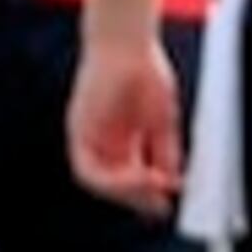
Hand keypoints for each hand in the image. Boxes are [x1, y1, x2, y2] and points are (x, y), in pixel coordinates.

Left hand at [66, 37, 183, 215]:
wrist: (127, 43)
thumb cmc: (146, 72)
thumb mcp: (162, 120)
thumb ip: (165, 151)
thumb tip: (174, 180)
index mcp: (123, 135)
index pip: (131, 174)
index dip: (148, 193)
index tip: (168, 201)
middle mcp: (102, 138)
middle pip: (115, 182)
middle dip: (138, 199)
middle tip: (160, 208)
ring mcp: (88, 135)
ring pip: (99, 182)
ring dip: (125, 192)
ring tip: (152, 188)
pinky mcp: (77, 130)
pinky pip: (87, 170)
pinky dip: (110, 180)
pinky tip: (137, 178)